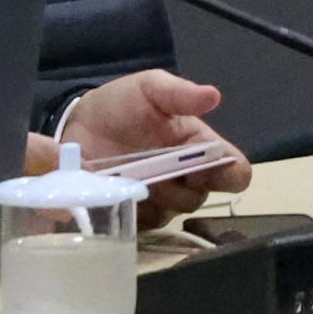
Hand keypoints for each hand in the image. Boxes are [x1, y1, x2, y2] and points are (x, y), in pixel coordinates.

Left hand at [46, 69, 242, 224]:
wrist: (78, 125)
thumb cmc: (121, 104)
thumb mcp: (149, 88)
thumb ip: (179, 93)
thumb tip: (214, 95)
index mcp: (198, 146)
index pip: (234, 171)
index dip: (230, 175)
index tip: (208, 168)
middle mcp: (185, 178)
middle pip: (202, 196)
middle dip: (183, 185)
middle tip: (157, 169)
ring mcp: (161, 200)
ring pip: (174, 212)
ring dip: (156, 196)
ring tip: (129, 175)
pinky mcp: (136, 217)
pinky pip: (144, 225)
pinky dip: (133, 210)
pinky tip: (115, 190)